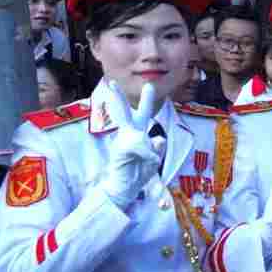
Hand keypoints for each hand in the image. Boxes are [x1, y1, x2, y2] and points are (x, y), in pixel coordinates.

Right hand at [97, 83, 162, 207]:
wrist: (123, 189)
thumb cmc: (138, 174)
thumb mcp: (154, 160)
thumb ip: (157, 148)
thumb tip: (159, 137)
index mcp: (138, 134)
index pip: (142, 115)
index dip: (146, 100)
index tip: (148, 86)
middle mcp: (129, 135)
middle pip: (126, 113)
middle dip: (119, 98)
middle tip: (112, 82)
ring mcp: (123, 142)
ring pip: (140, 138)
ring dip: (147, 152)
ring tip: (145, 162)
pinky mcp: (121, 150)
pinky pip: (142, 150)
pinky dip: (148, 158)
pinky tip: (145, 165)